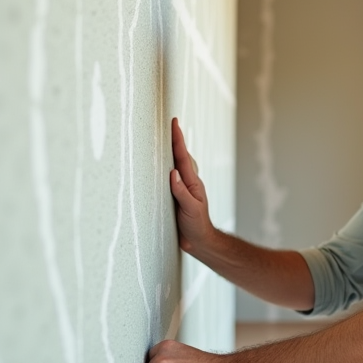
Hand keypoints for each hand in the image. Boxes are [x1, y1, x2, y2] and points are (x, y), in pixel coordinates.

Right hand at [170, 118, 214, 255]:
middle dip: (175, 138)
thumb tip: (172, 173)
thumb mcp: (190, 210)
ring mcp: (183, 187)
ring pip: (176, 163)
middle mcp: (187, 181)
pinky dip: (167, 164)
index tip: (174, 122)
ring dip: (171, 149)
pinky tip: (163, 163)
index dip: (177, 138)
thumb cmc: (196, 226)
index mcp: (191, 182)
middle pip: (180, 155)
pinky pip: (171, 175)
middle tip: (170, 122)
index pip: (182, 156)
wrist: (199, 241)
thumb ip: (181, 192)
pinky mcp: (177, 195)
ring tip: (166, 135)